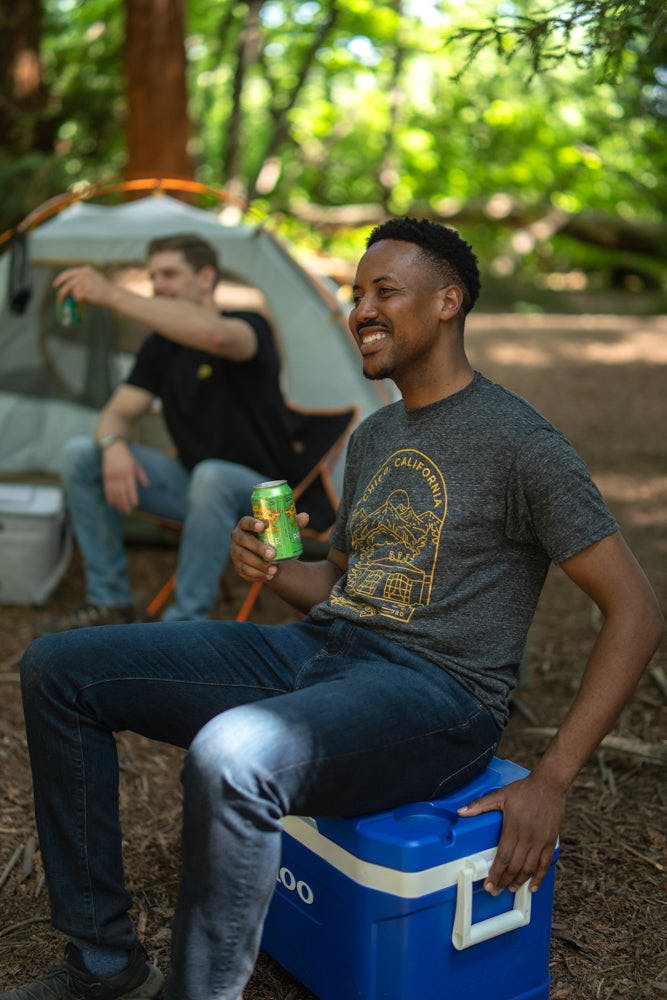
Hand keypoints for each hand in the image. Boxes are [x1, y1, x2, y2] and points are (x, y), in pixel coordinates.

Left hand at [53, 266, 115, 308]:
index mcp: (85, 270)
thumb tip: (68, 289)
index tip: (55, 285)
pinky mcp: (87, 289)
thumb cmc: (103, 291)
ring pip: (74, 291)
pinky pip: (78, 297)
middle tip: (59, 298)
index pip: (68, 273)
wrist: (113, 295)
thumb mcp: (92, 281)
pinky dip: (81, 300)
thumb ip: (81, 282)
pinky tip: (89, 299)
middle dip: (62, 291)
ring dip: (77, 297)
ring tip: (85, 299)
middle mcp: (84, 274)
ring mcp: (85, 281)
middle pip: (68, 283)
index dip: (60, 279)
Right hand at [102, 443, 149, 513]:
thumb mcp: (137, 464)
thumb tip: (147, 486)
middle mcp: (120, 475)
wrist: (113, 448)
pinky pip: (107, 489)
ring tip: (120, 510)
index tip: (135, 504)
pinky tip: (111, 504)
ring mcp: (112, 476)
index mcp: (129, 472)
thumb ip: (142, 475)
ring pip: (114, 492)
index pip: (131, 487)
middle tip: (128, 512)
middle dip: (125, 503)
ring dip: (117, 502)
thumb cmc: (127, 457)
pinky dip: (109, 497)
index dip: (133, 496)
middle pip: (122, 492)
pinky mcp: (105, 477)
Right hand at [230, 512, 308, 581]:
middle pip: (244, 541)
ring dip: (259, 565)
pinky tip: (268, 576)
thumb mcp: (283, 531)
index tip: (263, 526)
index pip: (245, 521)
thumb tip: (305, 517)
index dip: (252, 523)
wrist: (267, 557)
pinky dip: (257, 574)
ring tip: (274, 569)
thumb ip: (293, 524)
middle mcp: (237, 538)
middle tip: (273, 555)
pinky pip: (244, 571)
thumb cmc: (274, 538)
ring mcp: (235, 553)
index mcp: (245, 525)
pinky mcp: (238, 566)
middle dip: (258, 548)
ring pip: (244, 558)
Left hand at [457, 773, 563, 894]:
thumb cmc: (524, 789)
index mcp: (514, 827)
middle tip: (495, 890)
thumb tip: (461, 812)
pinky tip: (532, 886)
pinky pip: (545, 864)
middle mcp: (528, 836)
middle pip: (515, 866)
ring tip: (510, 888)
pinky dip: (539, 877)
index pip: (503, 856)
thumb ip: (480, 805)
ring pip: (530, 868)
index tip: (488, 883)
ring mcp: (541, 840)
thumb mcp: (500, 794)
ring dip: (519, 881)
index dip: (495, 873)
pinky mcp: (551, 841)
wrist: (550, 784)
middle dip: (504, 881)